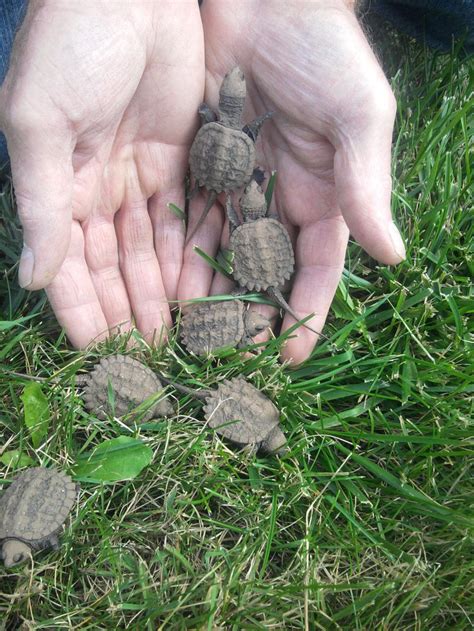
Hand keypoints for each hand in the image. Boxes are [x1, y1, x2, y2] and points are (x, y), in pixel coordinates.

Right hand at [0, 0, 203, 346]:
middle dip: (128, 312)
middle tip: (149, 358)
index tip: (102, 353)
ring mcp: (141, 178)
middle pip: (114, 267)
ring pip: (151, 252)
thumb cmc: (71, 46)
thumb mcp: (41, 124)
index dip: (83, 309)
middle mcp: (98, 190)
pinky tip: (199, 292)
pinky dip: (190, 257)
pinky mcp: (182, 162)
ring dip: (161, 295)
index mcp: (58, 185)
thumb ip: (39, 203)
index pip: (69, 265)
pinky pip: (186, 221)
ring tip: (179, 338)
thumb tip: (31, 278)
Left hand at [191, 0, 404, 363]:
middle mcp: (282, 200)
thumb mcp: (357, 115)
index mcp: (326, 196)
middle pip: (268, 273)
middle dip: (254, 316)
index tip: (289, 356)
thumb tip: (392, 255)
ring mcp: (242, 186)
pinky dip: (186, 257)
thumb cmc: (322, 50)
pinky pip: (194, 220)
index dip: (306, 313)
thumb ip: (366, 185)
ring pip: (227, 255)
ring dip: (215, 297)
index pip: (317, 269)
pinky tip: (172, 290)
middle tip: (233, 360)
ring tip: (196, 339)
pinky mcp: (205, 167)